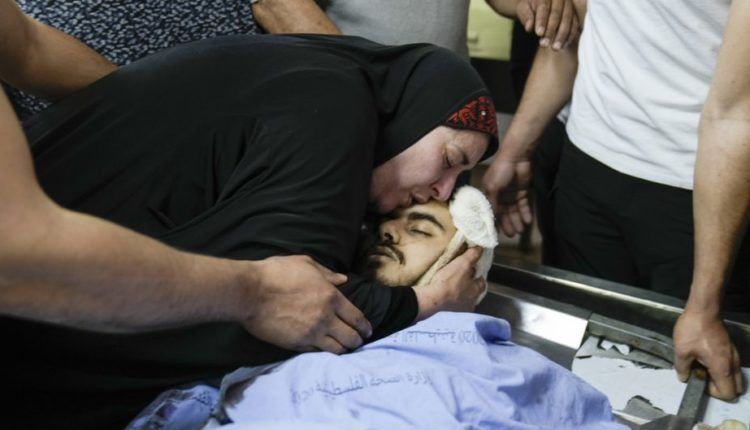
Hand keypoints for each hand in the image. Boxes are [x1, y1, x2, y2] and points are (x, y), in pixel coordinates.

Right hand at [240, 255, 371, 353]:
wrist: (250, 292)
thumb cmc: (276, 273)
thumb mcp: (305, 264)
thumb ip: (327, 273)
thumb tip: (343, 280)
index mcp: (331, 297)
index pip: (356, 317)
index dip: (365, 326)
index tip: (368, 331)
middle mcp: (325, 318)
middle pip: (351, 337)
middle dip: (357, 340)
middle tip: (358, 341)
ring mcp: (311, 334)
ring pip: (337, 349)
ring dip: (344, 349)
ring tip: (344, 348)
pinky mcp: (296, 345)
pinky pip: (317, 353)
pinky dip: (324, 352)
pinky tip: (325, 350)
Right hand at [413, 247, 485, 319]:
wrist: (432, 301)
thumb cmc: (448, 283)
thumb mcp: (462, 264)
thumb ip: (472, 256)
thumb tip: (480, 248)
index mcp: (475, 290)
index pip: (481, 282)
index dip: (477, 275)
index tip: (473, 270)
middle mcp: (471, 303)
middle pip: (473, 294)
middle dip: (469, 288)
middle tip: (461, 281)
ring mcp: (460, 311)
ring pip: (463, 302)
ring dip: (459, 298)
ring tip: (451, 292)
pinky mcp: (450, 316)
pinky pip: (452, 310)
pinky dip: (450, 305)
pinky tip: (444, 302)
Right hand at [482, 155, 532, 236]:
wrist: (516, 157)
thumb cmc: (500, 171)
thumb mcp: (492, 187)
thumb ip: (492, 204)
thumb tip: (491, 219)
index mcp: (489, 195)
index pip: (491, 212)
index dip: (494, 222)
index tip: (497, 233)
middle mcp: (500, 196)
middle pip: (504, 214)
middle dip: (508, 224)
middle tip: (512, 235)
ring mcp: (511, 195)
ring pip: (514, 212)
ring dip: (517, 221)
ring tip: (520, 231)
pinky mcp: (522, 192)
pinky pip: (524, 206)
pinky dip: (526, 214)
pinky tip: (528, 222)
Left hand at [516, 0, 580, 49]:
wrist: (538, 5)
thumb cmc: (529, 8)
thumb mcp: (523, 9)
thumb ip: (526, 16)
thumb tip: (529, 27)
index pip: (543, 8)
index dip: (541, 21)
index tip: (538, 33)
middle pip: (556, 14)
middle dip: (551, 31)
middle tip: (545, 44)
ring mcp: (569, 4)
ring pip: (567, 20)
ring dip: (562, 35)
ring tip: (555, 48)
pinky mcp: (574, 13)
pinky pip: (575, 24)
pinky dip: (569, 36)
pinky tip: (563, 45)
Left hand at [674, 308, 744, 399]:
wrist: (703, 310)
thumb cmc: (692, 330)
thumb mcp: (681, 351)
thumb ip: (683, 368)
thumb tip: (684, 378)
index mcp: (722, 367)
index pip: (729, 394)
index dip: (714, 393)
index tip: (701, 382)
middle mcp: (733, 364)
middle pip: (736, 388)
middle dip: (721, 388)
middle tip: (704, 377)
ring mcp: (734, 355)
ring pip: (735, 377)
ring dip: (722, 378)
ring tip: (703, 367)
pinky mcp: (731, 349)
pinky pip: (732, 366)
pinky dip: (723, 368)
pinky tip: (706, 359)